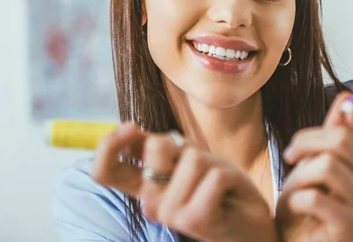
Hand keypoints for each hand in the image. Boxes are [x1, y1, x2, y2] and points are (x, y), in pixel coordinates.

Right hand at [90, 124, 276, 241]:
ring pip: (193, 157)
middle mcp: (150, 204)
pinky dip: (231, 175)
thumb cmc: (215, 186)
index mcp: (143, 189)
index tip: (132, 127)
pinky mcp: (196, 220)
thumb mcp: (183, 159)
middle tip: (199, 166)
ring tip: (216, 183)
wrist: (249, 225)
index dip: (109, 143)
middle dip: (182, 143)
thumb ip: (156, 147)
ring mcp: (171, 214)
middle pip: (154, 147)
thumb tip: (129, 127)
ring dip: (212, 162)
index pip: (104, 170)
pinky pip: (215, 174)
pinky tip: (229, 194)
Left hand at [275, 92, 352, 241]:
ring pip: (327, 165)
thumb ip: (331, 131)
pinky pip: (316, 197)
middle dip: (306, 142)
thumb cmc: (303, 201)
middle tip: (290, 155)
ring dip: (299, 175)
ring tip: (294, 188)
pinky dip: (296, 199)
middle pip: (343, 140)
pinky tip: (296, 208)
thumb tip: (347, 96)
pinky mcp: (352, 226)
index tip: (348, 112)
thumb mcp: (312, 159)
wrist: (292, 238)